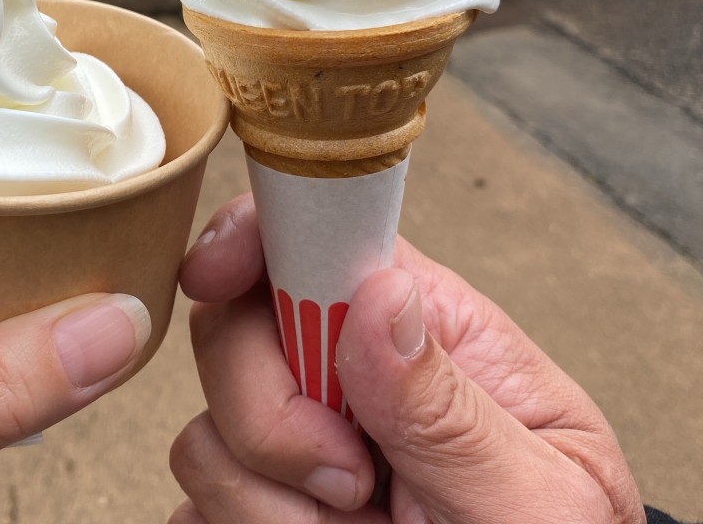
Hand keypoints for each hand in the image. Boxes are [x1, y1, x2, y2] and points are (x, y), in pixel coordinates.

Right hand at [169, 192, 644, 523]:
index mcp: (423, 328)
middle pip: (233, 328)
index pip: (315, 237)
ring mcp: (299, 437)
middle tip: (351, 483)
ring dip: (262, 499)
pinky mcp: (264, 497)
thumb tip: (377, 292)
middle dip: (270, 415)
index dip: (248, 236)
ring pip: (206, 428)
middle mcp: (347, 368)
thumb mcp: (537, 492)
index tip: (214, 273)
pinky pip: (197, 500)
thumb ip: (449, 406)